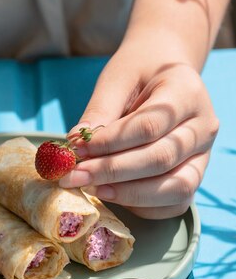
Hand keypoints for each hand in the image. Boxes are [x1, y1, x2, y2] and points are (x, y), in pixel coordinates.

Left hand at [59, 45, 218, 218]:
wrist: (163, 72)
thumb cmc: (139, 72)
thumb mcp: (117, 80)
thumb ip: (100, 111)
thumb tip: (76, 144)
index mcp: (187, 92)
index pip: (149, 126)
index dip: (111, 142)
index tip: (78, 148)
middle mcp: (203, 126)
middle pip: (161, 159)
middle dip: (112, 171)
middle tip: (74, 175)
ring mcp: (203, 154)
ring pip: (175, 187)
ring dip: (129, 194)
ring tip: (91, 187)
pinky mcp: (194, 175)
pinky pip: (175, 203)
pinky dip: (142, 206)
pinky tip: (111, 194)